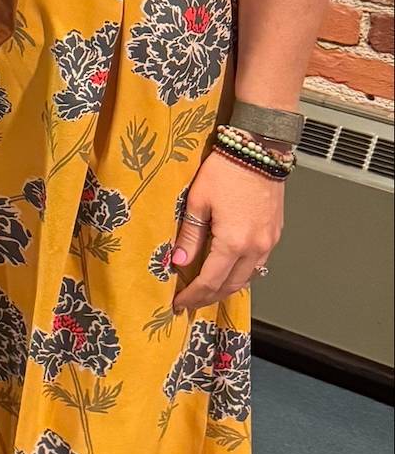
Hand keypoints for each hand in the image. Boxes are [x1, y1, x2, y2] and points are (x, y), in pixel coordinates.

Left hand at [169, 150, 283, 312]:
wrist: (260, 149)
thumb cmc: (225, 170)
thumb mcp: (198, 201)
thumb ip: (190, 234)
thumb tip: (179, 262)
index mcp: (233, 242)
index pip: (210, 281)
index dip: (193, 296)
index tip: (178, 304)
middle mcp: (255, 248)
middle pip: (231, 286)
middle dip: (209, 297)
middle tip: (190, 301)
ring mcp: (269, 242)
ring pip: (247, 278)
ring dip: (227, 288)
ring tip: (207, 290)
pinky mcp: (275, 233)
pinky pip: (258, 264)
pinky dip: (242, 273)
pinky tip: (229, 270)